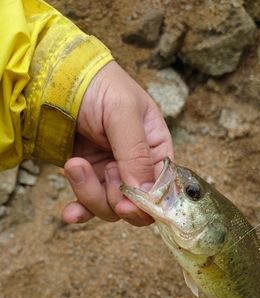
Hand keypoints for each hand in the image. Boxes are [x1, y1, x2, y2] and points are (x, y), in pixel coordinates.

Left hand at [61, 61, 173, 225]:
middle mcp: (137, 166)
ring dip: (91, 194)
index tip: (129, 203)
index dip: (150, 202)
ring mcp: (110, 174)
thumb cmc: (96, 85)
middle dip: (118, 199)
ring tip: (74, 164)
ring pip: (111, 208)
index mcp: (156, 148)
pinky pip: (88, 206)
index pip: (164, 187)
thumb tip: (147, 196)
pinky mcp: (87, 179)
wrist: (51, 77)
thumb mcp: (123, 111)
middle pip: (138, 205)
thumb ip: (136, 153)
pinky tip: (69, 213)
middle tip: (104, 174)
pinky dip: (80, 212)